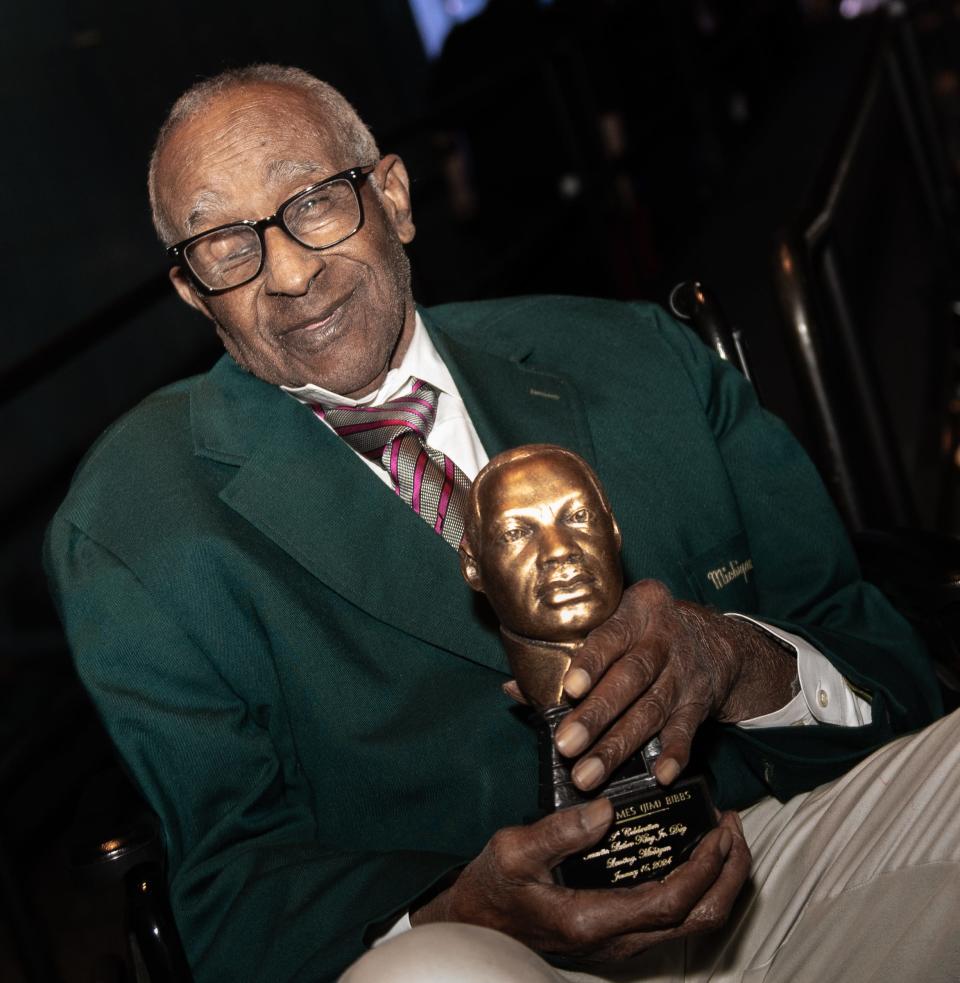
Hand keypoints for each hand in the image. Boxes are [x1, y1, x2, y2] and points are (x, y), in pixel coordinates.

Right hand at [411, 799, 749, 960]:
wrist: (477, 923)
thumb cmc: (492, 887)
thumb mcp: (513, 852)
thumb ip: (558, 832)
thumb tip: (605, 809)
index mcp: (594, 921)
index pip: (671, 902)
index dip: (705, 869)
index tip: (719, 830)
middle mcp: (618, 940)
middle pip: (699, 920)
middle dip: (730, 875)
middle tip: (733, 827)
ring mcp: (622, 941)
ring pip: (695, 924)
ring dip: (721, 882)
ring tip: (724, 836)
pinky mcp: (621, 932)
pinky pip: (678, 918)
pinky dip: (700, 887)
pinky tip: (694, 852)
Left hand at [554, 580, 795, 790]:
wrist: (718, 642)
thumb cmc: (644, 633)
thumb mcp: (616, 625)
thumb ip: (568, 654)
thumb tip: (513, 688)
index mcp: (638, 610)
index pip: (611, 636)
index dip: (591, 663)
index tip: (569, 689)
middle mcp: (664, 638)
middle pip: (630, 678)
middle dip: (597, 715)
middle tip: (566, 745)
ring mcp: (685, 671)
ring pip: (652, 710)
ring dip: (619, 745)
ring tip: (588, 774)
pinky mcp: (701, 702)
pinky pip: (688, 730)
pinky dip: (674, 754)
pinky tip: (659, 775)